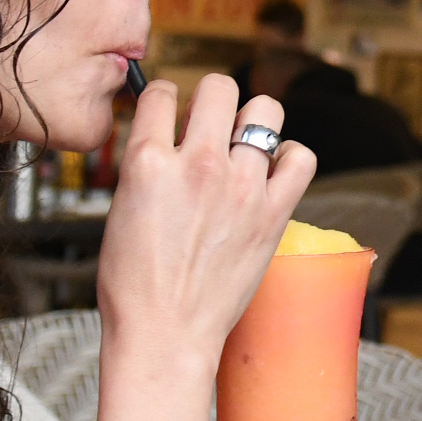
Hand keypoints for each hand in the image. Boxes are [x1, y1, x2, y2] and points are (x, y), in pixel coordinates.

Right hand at [96, 71, 317, 366]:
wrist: (164, 333)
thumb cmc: (134, 284)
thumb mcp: (121, 208)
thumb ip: (147, 166)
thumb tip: (167, 141)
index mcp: (147, 163)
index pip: (162, 93)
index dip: (166, 99)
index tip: (171, 113)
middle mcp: (197, 165)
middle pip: (219, 87)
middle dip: (212, 99)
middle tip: (209, 125)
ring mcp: (241, 187)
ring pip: (266, 111)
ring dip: (253, 122)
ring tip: (243, 145)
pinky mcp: (273, 213)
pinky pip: (300, 157)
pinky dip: (289, 157)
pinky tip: (273, 170)